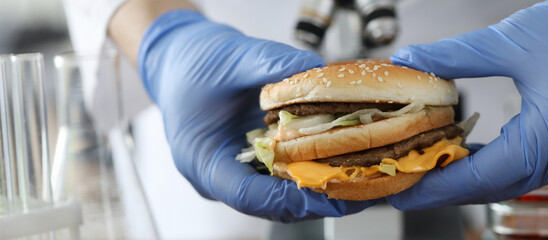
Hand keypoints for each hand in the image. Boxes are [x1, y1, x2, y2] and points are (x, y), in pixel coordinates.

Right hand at [138, 10, 376, 221]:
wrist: (180, 58)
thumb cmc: (192, 64)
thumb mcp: (230, 57)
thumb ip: (270, 64)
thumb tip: (314, 69)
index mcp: (202, 159)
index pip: (246, 194)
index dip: (290, 198)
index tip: (327, 190)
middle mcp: (220, 175)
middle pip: (271, 203)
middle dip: (317, 198)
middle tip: (360, 188)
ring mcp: (238, 171)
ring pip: (282, 196)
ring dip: (320, 188)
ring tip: (361, 178)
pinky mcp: (254, 162)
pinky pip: (286, 177)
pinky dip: (314, 170)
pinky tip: (343, 161)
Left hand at [386, 0, 547, 208]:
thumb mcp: (514, 39)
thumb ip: (456, 55)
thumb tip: (412, 60)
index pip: (482, 176)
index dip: (437, 185)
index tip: (403, 189)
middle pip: (495, 186)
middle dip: (448, 186)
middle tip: (407, 182)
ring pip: (513, 180)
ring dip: (472, 177)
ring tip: (431, 169)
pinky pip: (532, 168)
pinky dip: (498, 166)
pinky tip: (472, 154)